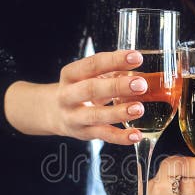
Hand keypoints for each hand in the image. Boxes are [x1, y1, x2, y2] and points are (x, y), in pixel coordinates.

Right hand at [5, 50, 149, 143]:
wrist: (55, 113)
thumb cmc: (80, 89)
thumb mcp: (90, 76)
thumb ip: (113, 70)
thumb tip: (140, 66)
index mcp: (71, 75)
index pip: (92, 64)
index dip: (114, 60)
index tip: (136, 57)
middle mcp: (68, 95)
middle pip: (91, 89)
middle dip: (117, 86)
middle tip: (140, 84)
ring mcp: (75, 116)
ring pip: (96, 115)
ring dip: (119, 112)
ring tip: (139, 109)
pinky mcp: (84, 133)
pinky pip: (103, 135)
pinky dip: (121, 137)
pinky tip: (136, 135)